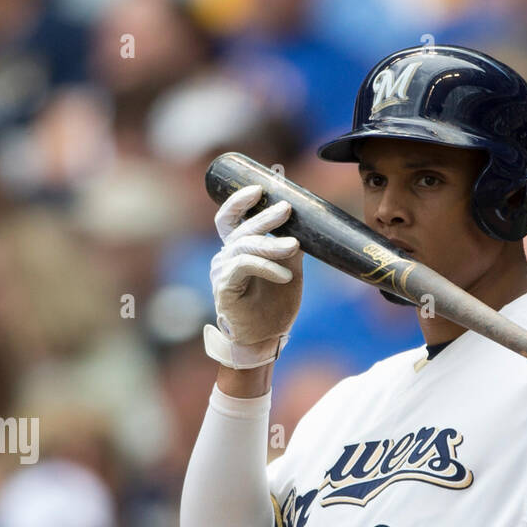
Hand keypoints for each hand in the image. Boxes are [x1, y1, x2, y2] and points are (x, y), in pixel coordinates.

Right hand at [205, 184, 302, 368]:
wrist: (265, 339)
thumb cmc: (274, 306)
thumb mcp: (289, 271)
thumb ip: (290, 249)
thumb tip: (303, 226)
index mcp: (237, 249)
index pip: (230, 218)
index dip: (240, 201)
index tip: (260, 188)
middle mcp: (225, 256)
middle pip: (242, 228)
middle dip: (265, 216)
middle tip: (286, 209)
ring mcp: (222, 270)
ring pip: (245, 246)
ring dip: (272, 245)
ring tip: (294, 247)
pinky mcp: (225, 285)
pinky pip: (244, 265)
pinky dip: (267, 266)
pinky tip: (285, 275)